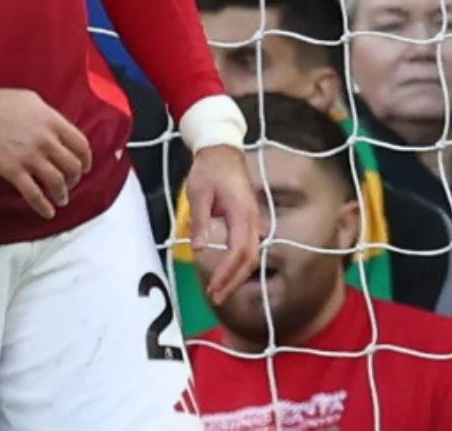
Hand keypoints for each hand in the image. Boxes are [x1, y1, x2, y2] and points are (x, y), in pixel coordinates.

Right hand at [0, 77, 93, 218]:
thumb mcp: (31, 100)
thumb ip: (49, 116)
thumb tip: (57, 129)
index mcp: (52, 121)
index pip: (81, 145)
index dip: (85, 160)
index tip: (84, 166)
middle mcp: (45, 140)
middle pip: (72, 167)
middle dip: (74, 179)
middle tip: (70, 183)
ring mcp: (29, 156)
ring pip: (57, 183)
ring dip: (62, 194)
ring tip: (60, 198)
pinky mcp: (12, 170)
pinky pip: (34, 194)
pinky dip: (43, 206)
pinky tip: (46, 211)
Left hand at [187, 144, 261, 305]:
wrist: (223, 152)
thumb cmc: (209, 170)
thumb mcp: (198, 192)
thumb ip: (200, 220)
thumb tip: (200, 248)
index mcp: (242, 214)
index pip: (238, 252)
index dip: (227, 273)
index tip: (213, 288)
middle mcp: (253, 221)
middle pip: (248, 260)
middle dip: (233, 282)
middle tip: (216, 299)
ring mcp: (253, 222)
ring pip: (250, 257)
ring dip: (236, 276)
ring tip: (219, 293)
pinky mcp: (248, 222)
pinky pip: (247, 249)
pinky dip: (239, 266)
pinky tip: (226, 275)